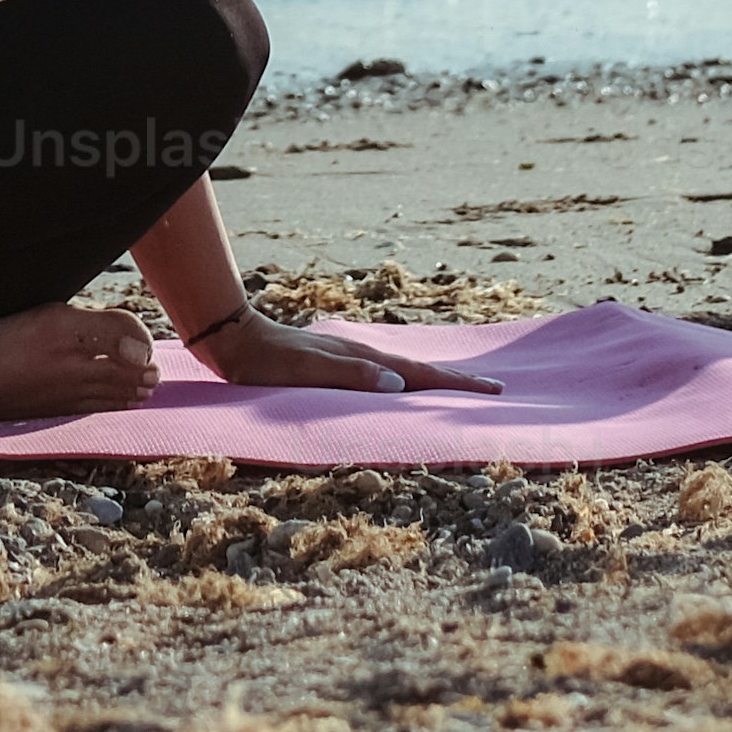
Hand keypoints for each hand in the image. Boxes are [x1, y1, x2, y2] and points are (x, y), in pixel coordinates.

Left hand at [190, 307, 500, 397]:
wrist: (237, 340)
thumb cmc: (269, 362)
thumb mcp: (308, 371)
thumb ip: (353, 376)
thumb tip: (400, 383)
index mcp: (365, 360)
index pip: (421, 375)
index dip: (456, 385)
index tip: (493, 390)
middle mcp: (365, 356)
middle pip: (421, 371)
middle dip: (457, 381)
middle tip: (494, 390)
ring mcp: (354, 358)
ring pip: (406, 370)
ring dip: (436, 381)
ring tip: (462, 389)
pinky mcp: (340, 363)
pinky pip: (388, 374)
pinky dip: (410, 380)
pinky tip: (407, 386)